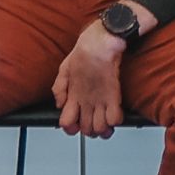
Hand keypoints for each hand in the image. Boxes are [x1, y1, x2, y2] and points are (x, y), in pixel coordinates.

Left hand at [52, 19, 129, 136]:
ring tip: (104, 123)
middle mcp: (86, 101)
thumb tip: (60, 104)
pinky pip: (115, 119)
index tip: (74, 125)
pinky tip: (114, 114)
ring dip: (103, 128)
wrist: (98, 44)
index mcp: (73, 96)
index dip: (70, 127)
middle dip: (89, 130)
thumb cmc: (83, 53)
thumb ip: (59, 89)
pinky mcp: (113, 96)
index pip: (67, 124)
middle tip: (93, 123)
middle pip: (86, 130)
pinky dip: (115, 120)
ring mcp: (100, 100)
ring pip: (100, 129)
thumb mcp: (64, 70)